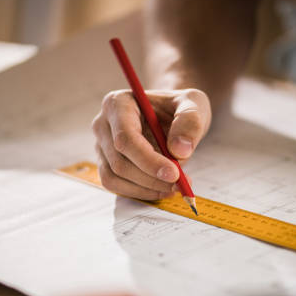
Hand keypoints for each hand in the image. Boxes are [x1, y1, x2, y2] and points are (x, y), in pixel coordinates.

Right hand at [92, 89, 210, 199]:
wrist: (173, 115)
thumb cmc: (179, 106)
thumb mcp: (193, 104)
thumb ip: (190, 123)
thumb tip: (179, 151)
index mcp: (119, 103)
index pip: (126, 138)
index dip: (148, 160)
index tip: (173, 174)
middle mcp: (104, 124)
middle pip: (119, 161)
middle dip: (151, 178)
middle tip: (180, 184)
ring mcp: (102, 145)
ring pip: (115, 177)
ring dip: (146, 188)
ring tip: (174, 186)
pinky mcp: (106, 163)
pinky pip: (116, 185)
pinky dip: (140, 192)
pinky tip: (162, 188)